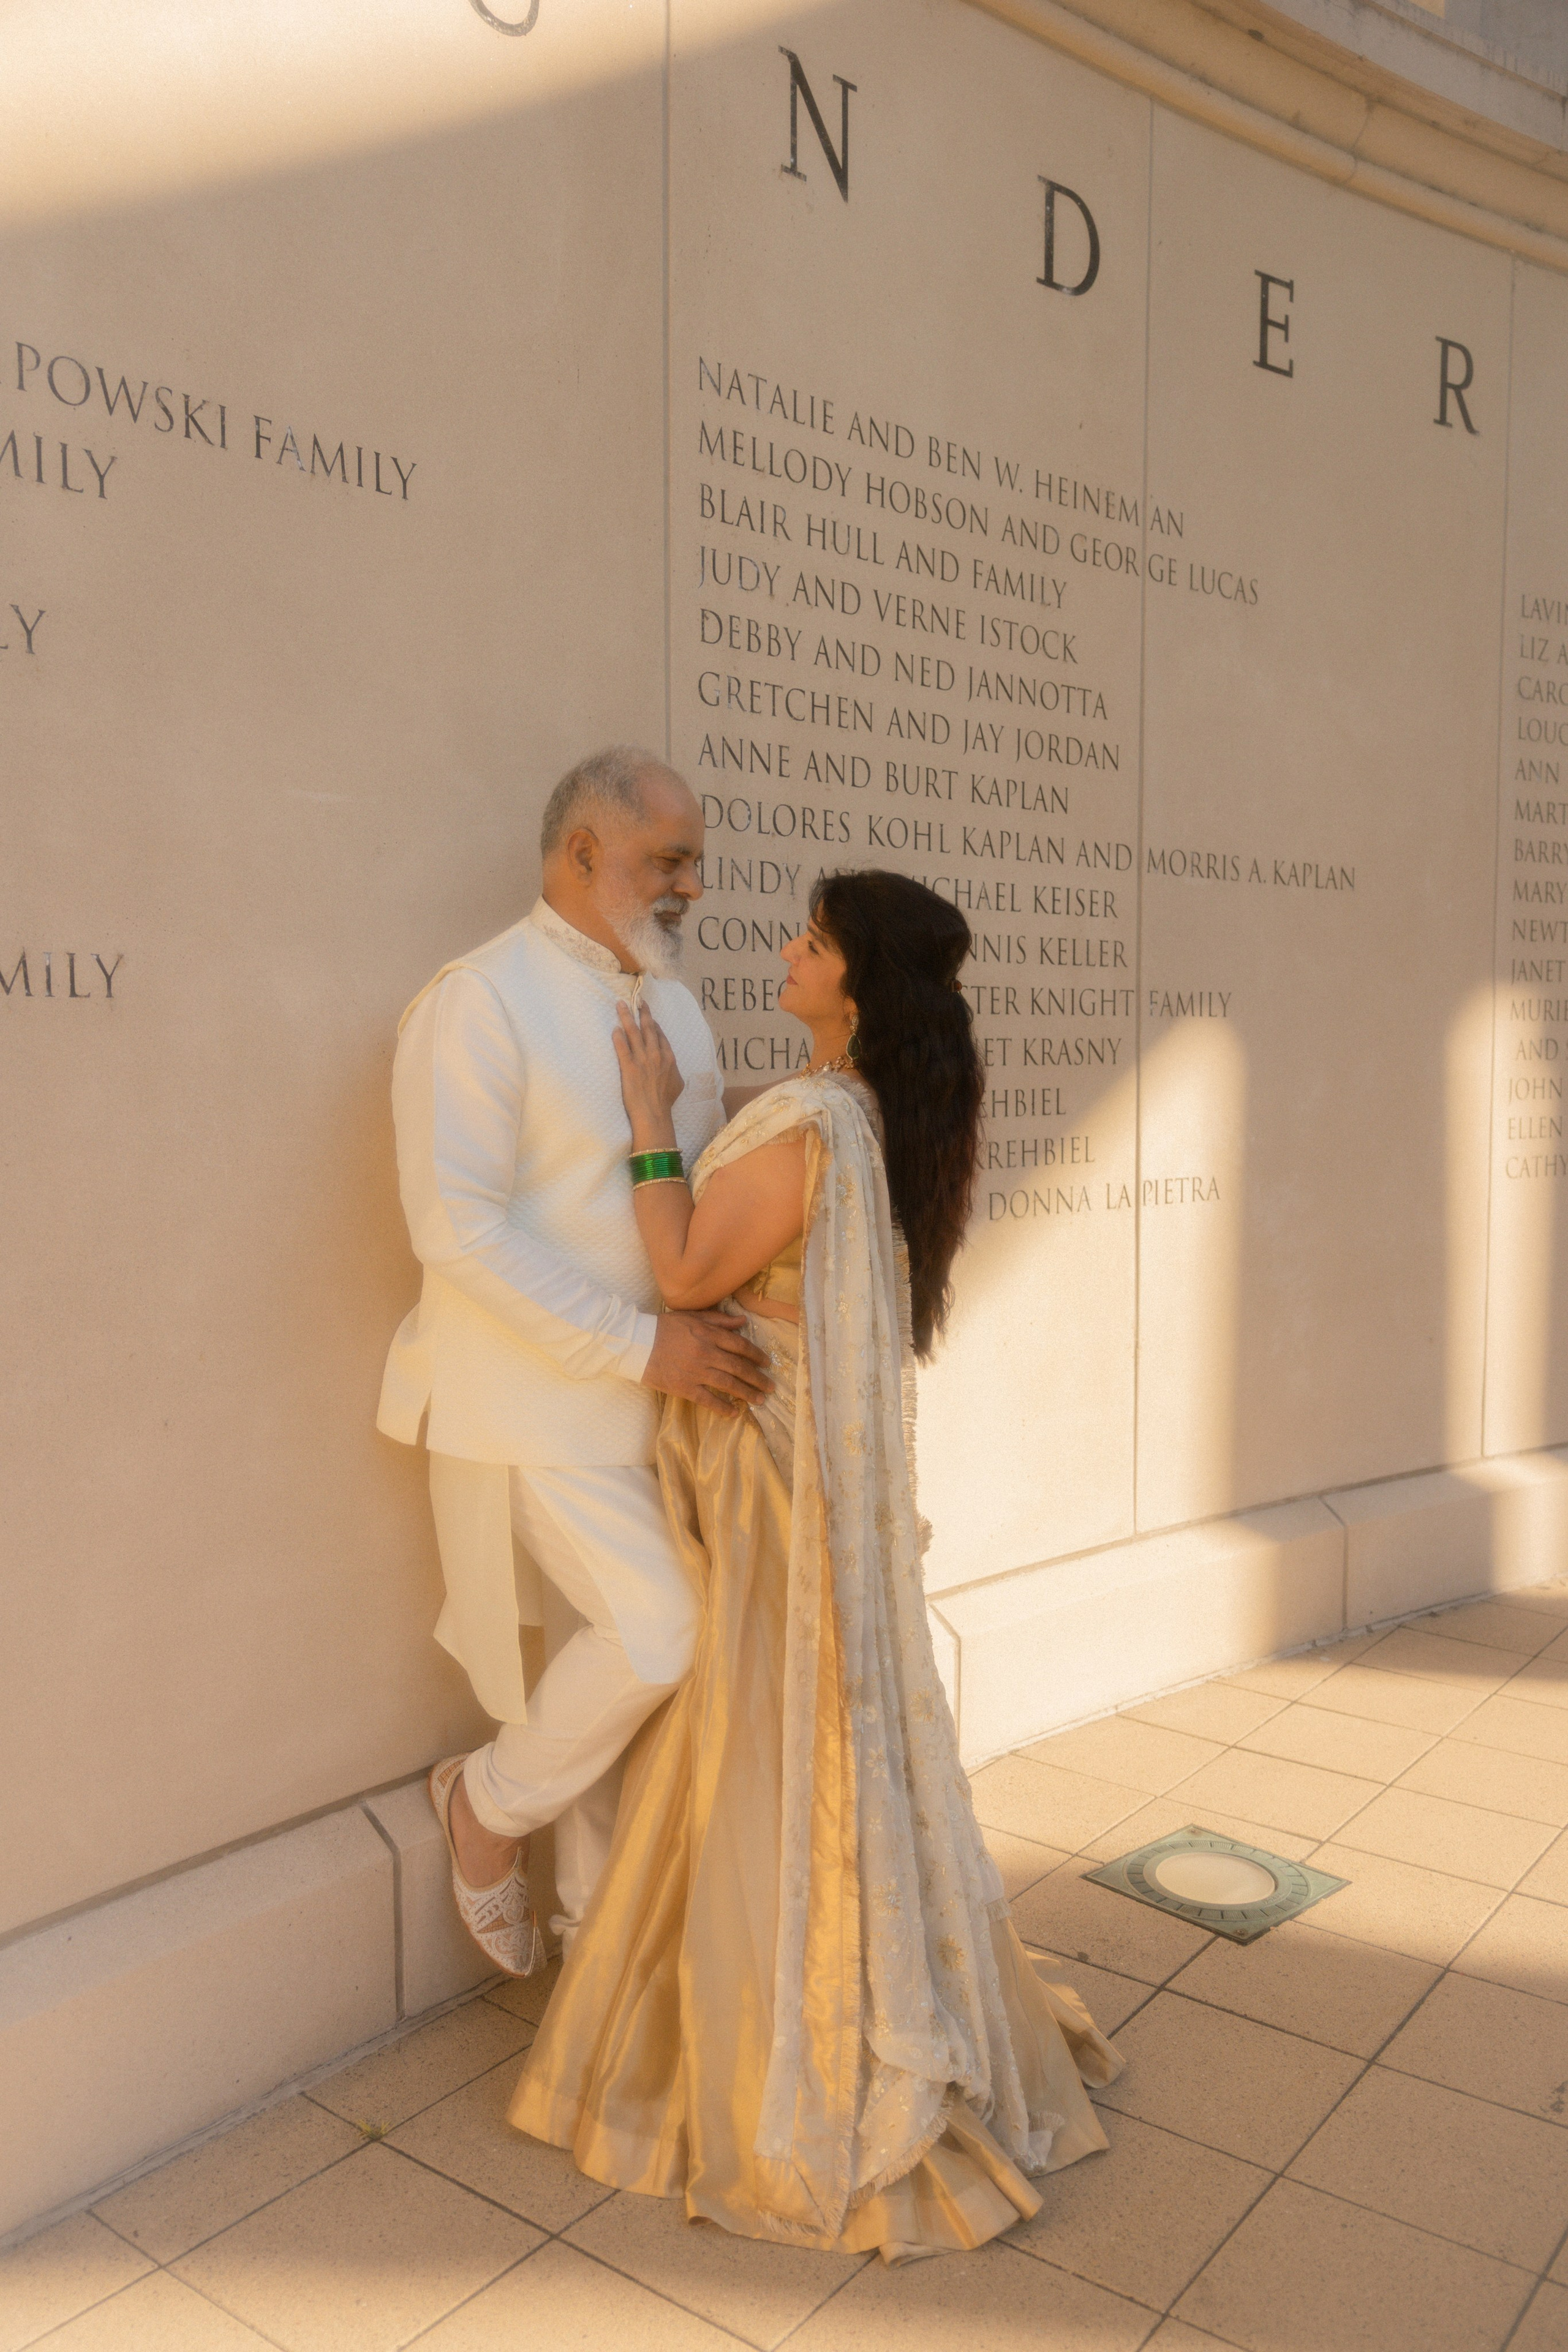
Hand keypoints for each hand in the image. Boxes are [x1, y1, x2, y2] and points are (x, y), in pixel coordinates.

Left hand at [613, 1001, 683, 1146]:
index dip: (654, 1024)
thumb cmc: (665, 1102)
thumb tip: (673, 1068)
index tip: (649, 1016)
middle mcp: (656, 1055)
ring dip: (626, 1017)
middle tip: (638, 1000)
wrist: (654, 1114)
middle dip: (643, 1013)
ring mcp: (642, 1060)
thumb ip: (674, 1071)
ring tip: (620, 1005)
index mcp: (669, 1058)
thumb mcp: (677, 1084)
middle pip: (648, 1028)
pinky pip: (622, 1048)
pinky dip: (618, 1037)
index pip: (660, 1036)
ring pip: (634, 1033)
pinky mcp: (628, 1067)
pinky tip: (614, 1028)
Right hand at [642, 1308, 771, 1412]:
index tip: (767, 1363)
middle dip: (758, 1378)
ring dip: (747, 1393)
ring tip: (760, 1400)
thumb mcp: (691, 1317)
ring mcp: (696, 1372)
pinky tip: (735, 1413)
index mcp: (709, 1334)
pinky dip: (723, 1408)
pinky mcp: (685, 1388)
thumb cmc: (663, 1328)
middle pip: (739, 1367)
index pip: (740, 1346)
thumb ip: (718, 1320)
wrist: (636, 1343)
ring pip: (729, 1384)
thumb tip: (743, 1322)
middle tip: (771, 1387)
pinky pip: (708, 1400)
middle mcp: (707, 1353)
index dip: (757, 1355)